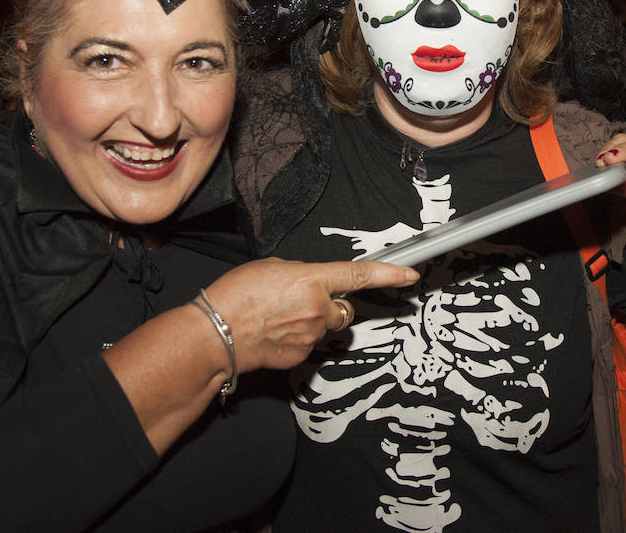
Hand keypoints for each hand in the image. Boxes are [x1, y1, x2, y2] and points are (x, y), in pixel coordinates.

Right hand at [205, 257, 418, 373]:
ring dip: (312, 322)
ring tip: (280, 318)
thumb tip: (312, 285)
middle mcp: (318, 309)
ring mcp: (312, 336)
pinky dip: (298, 338)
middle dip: (331, 305)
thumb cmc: (236, 297)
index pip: (360, 275)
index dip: (389, 274)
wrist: (215, 335)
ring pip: (327, 327)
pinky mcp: (302, 356)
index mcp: (312, 280)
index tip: (409, 274)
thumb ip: (302, 275)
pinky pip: (310, 344)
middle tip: (301, 302)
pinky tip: (276, 334)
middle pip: (344, 308)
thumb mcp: (273, 268)